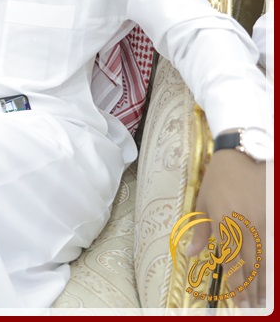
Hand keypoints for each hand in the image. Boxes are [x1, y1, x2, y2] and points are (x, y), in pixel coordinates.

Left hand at [188, 149, 267, 307]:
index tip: (236, 300)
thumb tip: (191, 253)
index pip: (231, 261)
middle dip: (251, 288)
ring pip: (266, 258)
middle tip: (252, 307)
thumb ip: (199, 230)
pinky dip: (272, 263)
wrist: (243, 155)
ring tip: (263, 299)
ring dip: (264, 280)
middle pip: (251, 264)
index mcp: (224, 223)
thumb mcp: (203, 202)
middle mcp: (244, 225)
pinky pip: (273, 245)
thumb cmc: (218, 179)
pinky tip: (270, 275)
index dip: (234, 283)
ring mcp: (262, 222)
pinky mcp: (272, 217)